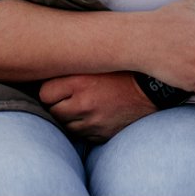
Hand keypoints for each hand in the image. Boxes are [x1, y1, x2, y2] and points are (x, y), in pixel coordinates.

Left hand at [39, 71, 154, 141]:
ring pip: (66, 126)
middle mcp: (83, 104)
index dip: (50, 89)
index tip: (58, 84)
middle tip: (70, 94)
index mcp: (79, 82)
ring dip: (70, 117)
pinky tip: (95, 114)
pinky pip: (83, 135)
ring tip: (83, 103)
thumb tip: (47, 66)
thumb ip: (73, 65)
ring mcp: (93, 123)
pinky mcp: (102, 135)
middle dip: (58, 104)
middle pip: (53, 112)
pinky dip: (85, 127)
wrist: (150, 88)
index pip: (44, 93)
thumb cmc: (121, 69)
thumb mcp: (96, 60)